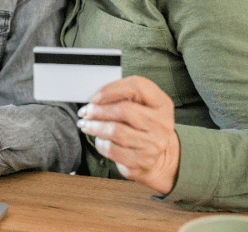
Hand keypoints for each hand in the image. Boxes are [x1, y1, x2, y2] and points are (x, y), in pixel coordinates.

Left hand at [77, 76, 179, 194]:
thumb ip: (123, 97)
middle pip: (123, 110)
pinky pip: (113, 150)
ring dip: (94, 127)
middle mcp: (162, 123)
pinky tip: (99, 139)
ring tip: (86, 125)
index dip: (111, 89)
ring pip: (115, 131)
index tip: (95, 97)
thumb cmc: (144, 125)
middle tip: (85, 112)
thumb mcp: (141, 106)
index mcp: (162, 103)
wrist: (160, 156)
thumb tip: (94, 100)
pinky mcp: (143, 161)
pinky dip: (100, 144)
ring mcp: (154, 144)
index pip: (137, 87)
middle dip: (98, 110)